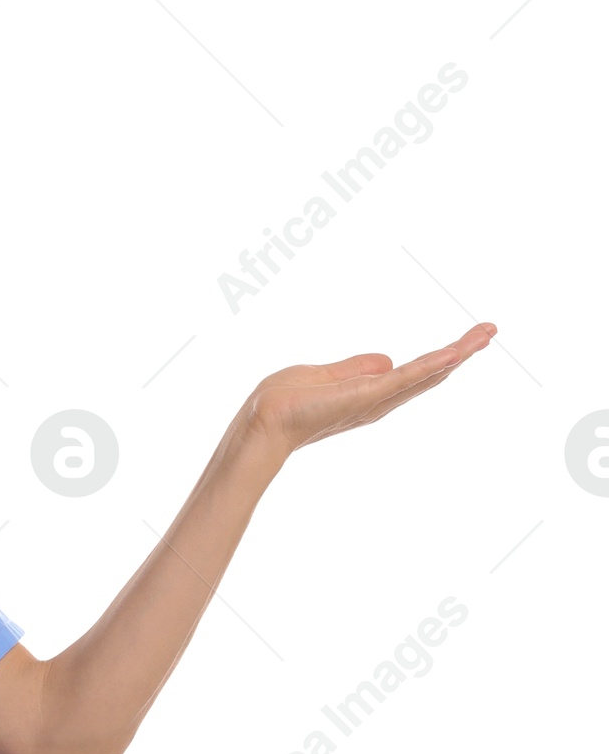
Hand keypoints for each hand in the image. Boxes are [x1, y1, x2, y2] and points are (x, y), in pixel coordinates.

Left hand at [244, 320, 495, 463]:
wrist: (265, 421)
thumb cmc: (284, 401)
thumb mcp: (325, 374)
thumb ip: (356, 367)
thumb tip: (386, 360)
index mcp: (368, 395)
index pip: (412, 374)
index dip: (439, 359)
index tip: (464, 341)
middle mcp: (379, 402)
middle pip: (429, 375)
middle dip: (460, 354)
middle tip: (489, 332)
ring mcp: (376, 400)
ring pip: (426, 374)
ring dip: (458, 353)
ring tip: (486, 334)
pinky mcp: (369, 396)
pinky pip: (408, 377)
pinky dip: (433, 364)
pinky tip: (456, 352)